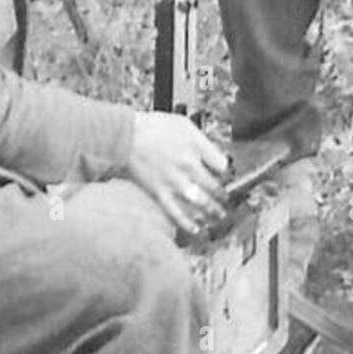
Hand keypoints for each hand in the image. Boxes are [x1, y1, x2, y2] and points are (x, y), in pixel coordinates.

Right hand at [126, 112, 227, 241]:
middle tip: (227, 201)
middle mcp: (188, 168)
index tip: (224, 175)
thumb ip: (201, 141)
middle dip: (224, 196)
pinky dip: (187, 224)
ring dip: (212, 212)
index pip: (222, 166)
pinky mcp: (159, 193)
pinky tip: (196, 229)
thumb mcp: (184, 124)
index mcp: (196, 149)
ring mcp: (174, 183)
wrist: (125, 136)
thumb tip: (213, 153)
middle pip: (215, 187)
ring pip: (200, 204)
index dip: (226, 172)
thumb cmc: (153, 127)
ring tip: (219, 216)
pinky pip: (176, 213)